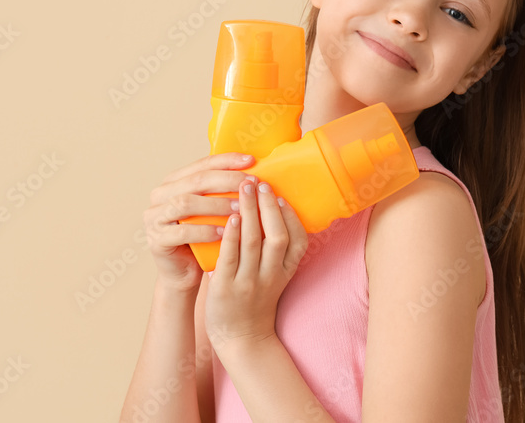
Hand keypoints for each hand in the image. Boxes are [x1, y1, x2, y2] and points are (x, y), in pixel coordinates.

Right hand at [143, 152, 253, 291]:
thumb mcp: (215, 210)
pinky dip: (204, 230)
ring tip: (240, 208)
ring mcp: (155, 217)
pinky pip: (182, 231)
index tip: (251, 161)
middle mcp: (161, 195)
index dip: (227, 161)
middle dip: (226, 180)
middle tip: (250, 185)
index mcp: (174, 181)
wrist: (185, 272)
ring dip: (216, 204)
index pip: (203, 164)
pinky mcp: (156, 239)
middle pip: (196, 181)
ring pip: (186, 203)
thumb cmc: (204, 237)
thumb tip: (257, 172)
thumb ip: (225, 191)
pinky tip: (224, 231)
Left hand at [205, 176, 307, 358]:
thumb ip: (273, 251)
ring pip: (253, 243)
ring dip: (249, 212)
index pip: (298, 242)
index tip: (280, 196)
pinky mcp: (226, 289)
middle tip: (260, 184)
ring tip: (243, 189)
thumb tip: (266, 211)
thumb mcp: (274, 278)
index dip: (291, 217)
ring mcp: (249, 283)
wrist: (241, 340)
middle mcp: (270, 276)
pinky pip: (230, 258)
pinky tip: (229, 218)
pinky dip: (231, 236)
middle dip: (269, 207)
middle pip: (277, 237)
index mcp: (285, 272)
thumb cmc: (255, 302)